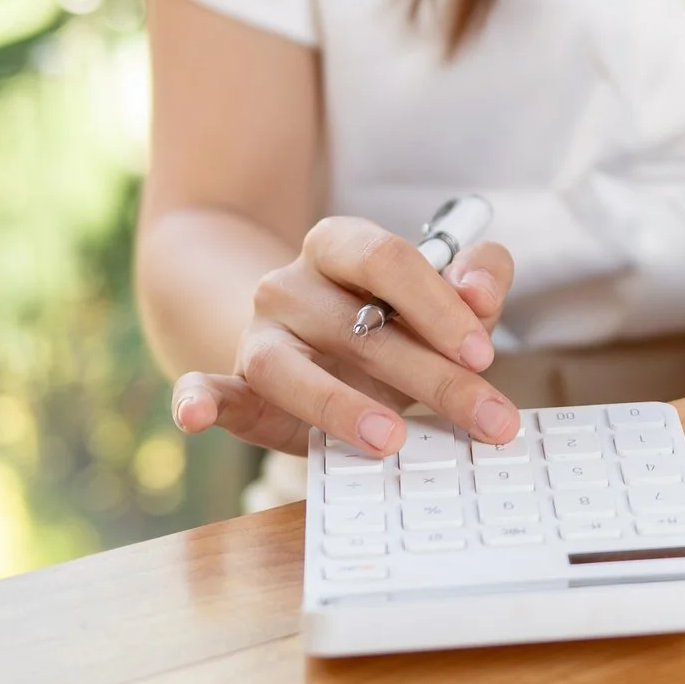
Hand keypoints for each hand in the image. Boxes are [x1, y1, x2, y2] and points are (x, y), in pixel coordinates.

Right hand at [169, 219, 518, 455]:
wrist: (316, 346)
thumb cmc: (392, 320)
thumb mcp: (442, 296)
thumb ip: (477, 279)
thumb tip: (482, 293)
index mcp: (342, 244)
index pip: (388, 259)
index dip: (438, 306)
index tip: (482, 355)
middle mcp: (291, 283)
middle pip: (359, 326)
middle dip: (432, 377)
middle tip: (487, 418)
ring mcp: (259, 335)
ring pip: (289, 368)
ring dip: (340, 405)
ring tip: (391, 438)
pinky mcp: (236, 386)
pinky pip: (207, 388)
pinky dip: (198, 401)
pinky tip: (197, 416)